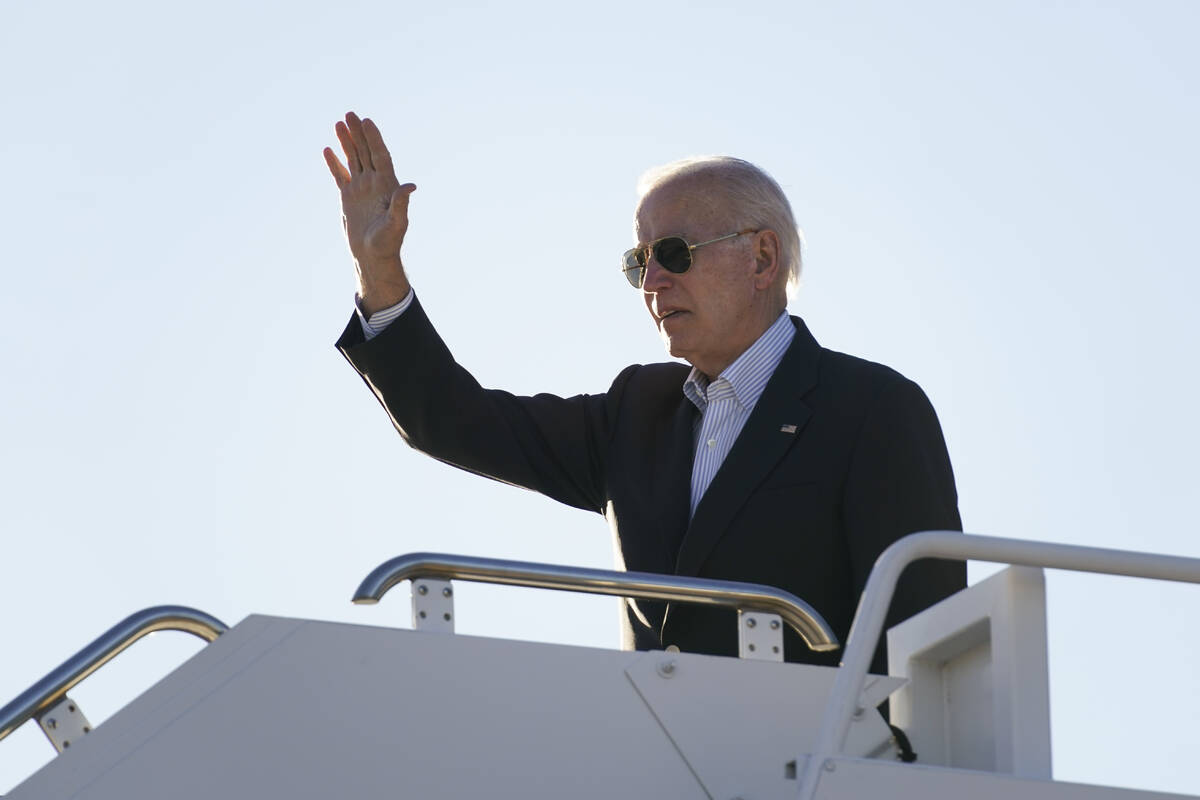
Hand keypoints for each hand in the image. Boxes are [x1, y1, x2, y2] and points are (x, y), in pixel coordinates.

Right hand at [323, 111, 416, 314]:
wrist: (373, 256)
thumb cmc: (388, 242)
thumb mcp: (397, 223)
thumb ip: (401, 203)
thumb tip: (411, 185)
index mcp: (387, 186)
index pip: (381, 156)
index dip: (374, 139)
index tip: (367, 122)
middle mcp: (374, 183)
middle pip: (366, 152)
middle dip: (358, 133)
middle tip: (350, 114)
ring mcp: (361, 189)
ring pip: (353, 160)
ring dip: (346, 142)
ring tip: (338, 123)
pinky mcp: (348, 197)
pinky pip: (340, 175)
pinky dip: (334, 163)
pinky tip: (328, 149)